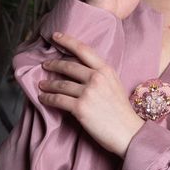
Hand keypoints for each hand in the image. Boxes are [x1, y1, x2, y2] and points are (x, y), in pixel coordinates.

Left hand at [37, 30, 142, 158]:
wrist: (128, 133)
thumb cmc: (122, 113)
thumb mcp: (115, 86)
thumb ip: (101, 76)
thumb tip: (82, 73)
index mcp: (106, 70)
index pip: (83, 50)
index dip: (67, 41)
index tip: (55, 36)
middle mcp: (96, 78)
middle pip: (68, 66)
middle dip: (53, 65)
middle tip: (45, 65)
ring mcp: (88, 93)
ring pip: (61, 84)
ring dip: (48, 85)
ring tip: (42, 85)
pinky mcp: (80, 108)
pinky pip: (58, 100)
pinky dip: (48, 99)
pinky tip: (43, 98)